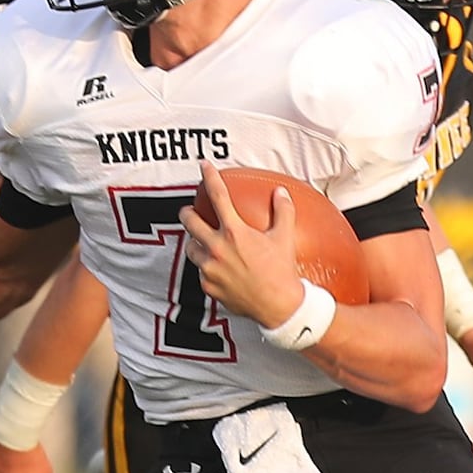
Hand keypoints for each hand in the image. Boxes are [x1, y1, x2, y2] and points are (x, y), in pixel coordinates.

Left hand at [181, 162, 303, 327]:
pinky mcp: (208, 286)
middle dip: (187, 213)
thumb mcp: (284, 238)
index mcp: (235, 232)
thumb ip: (282, 211)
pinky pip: (200, 272)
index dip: (210, 176)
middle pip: (189, 221)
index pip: (218, 196)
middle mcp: (217, 248)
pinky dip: (206, 267)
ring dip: (195, 242)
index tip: (204, 166)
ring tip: (203, 243)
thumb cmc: (281, 272)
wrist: (278, 306)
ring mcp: (210, 269)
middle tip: (190, 211)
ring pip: (191, 248)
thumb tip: (281, 193)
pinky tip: (217, 269)